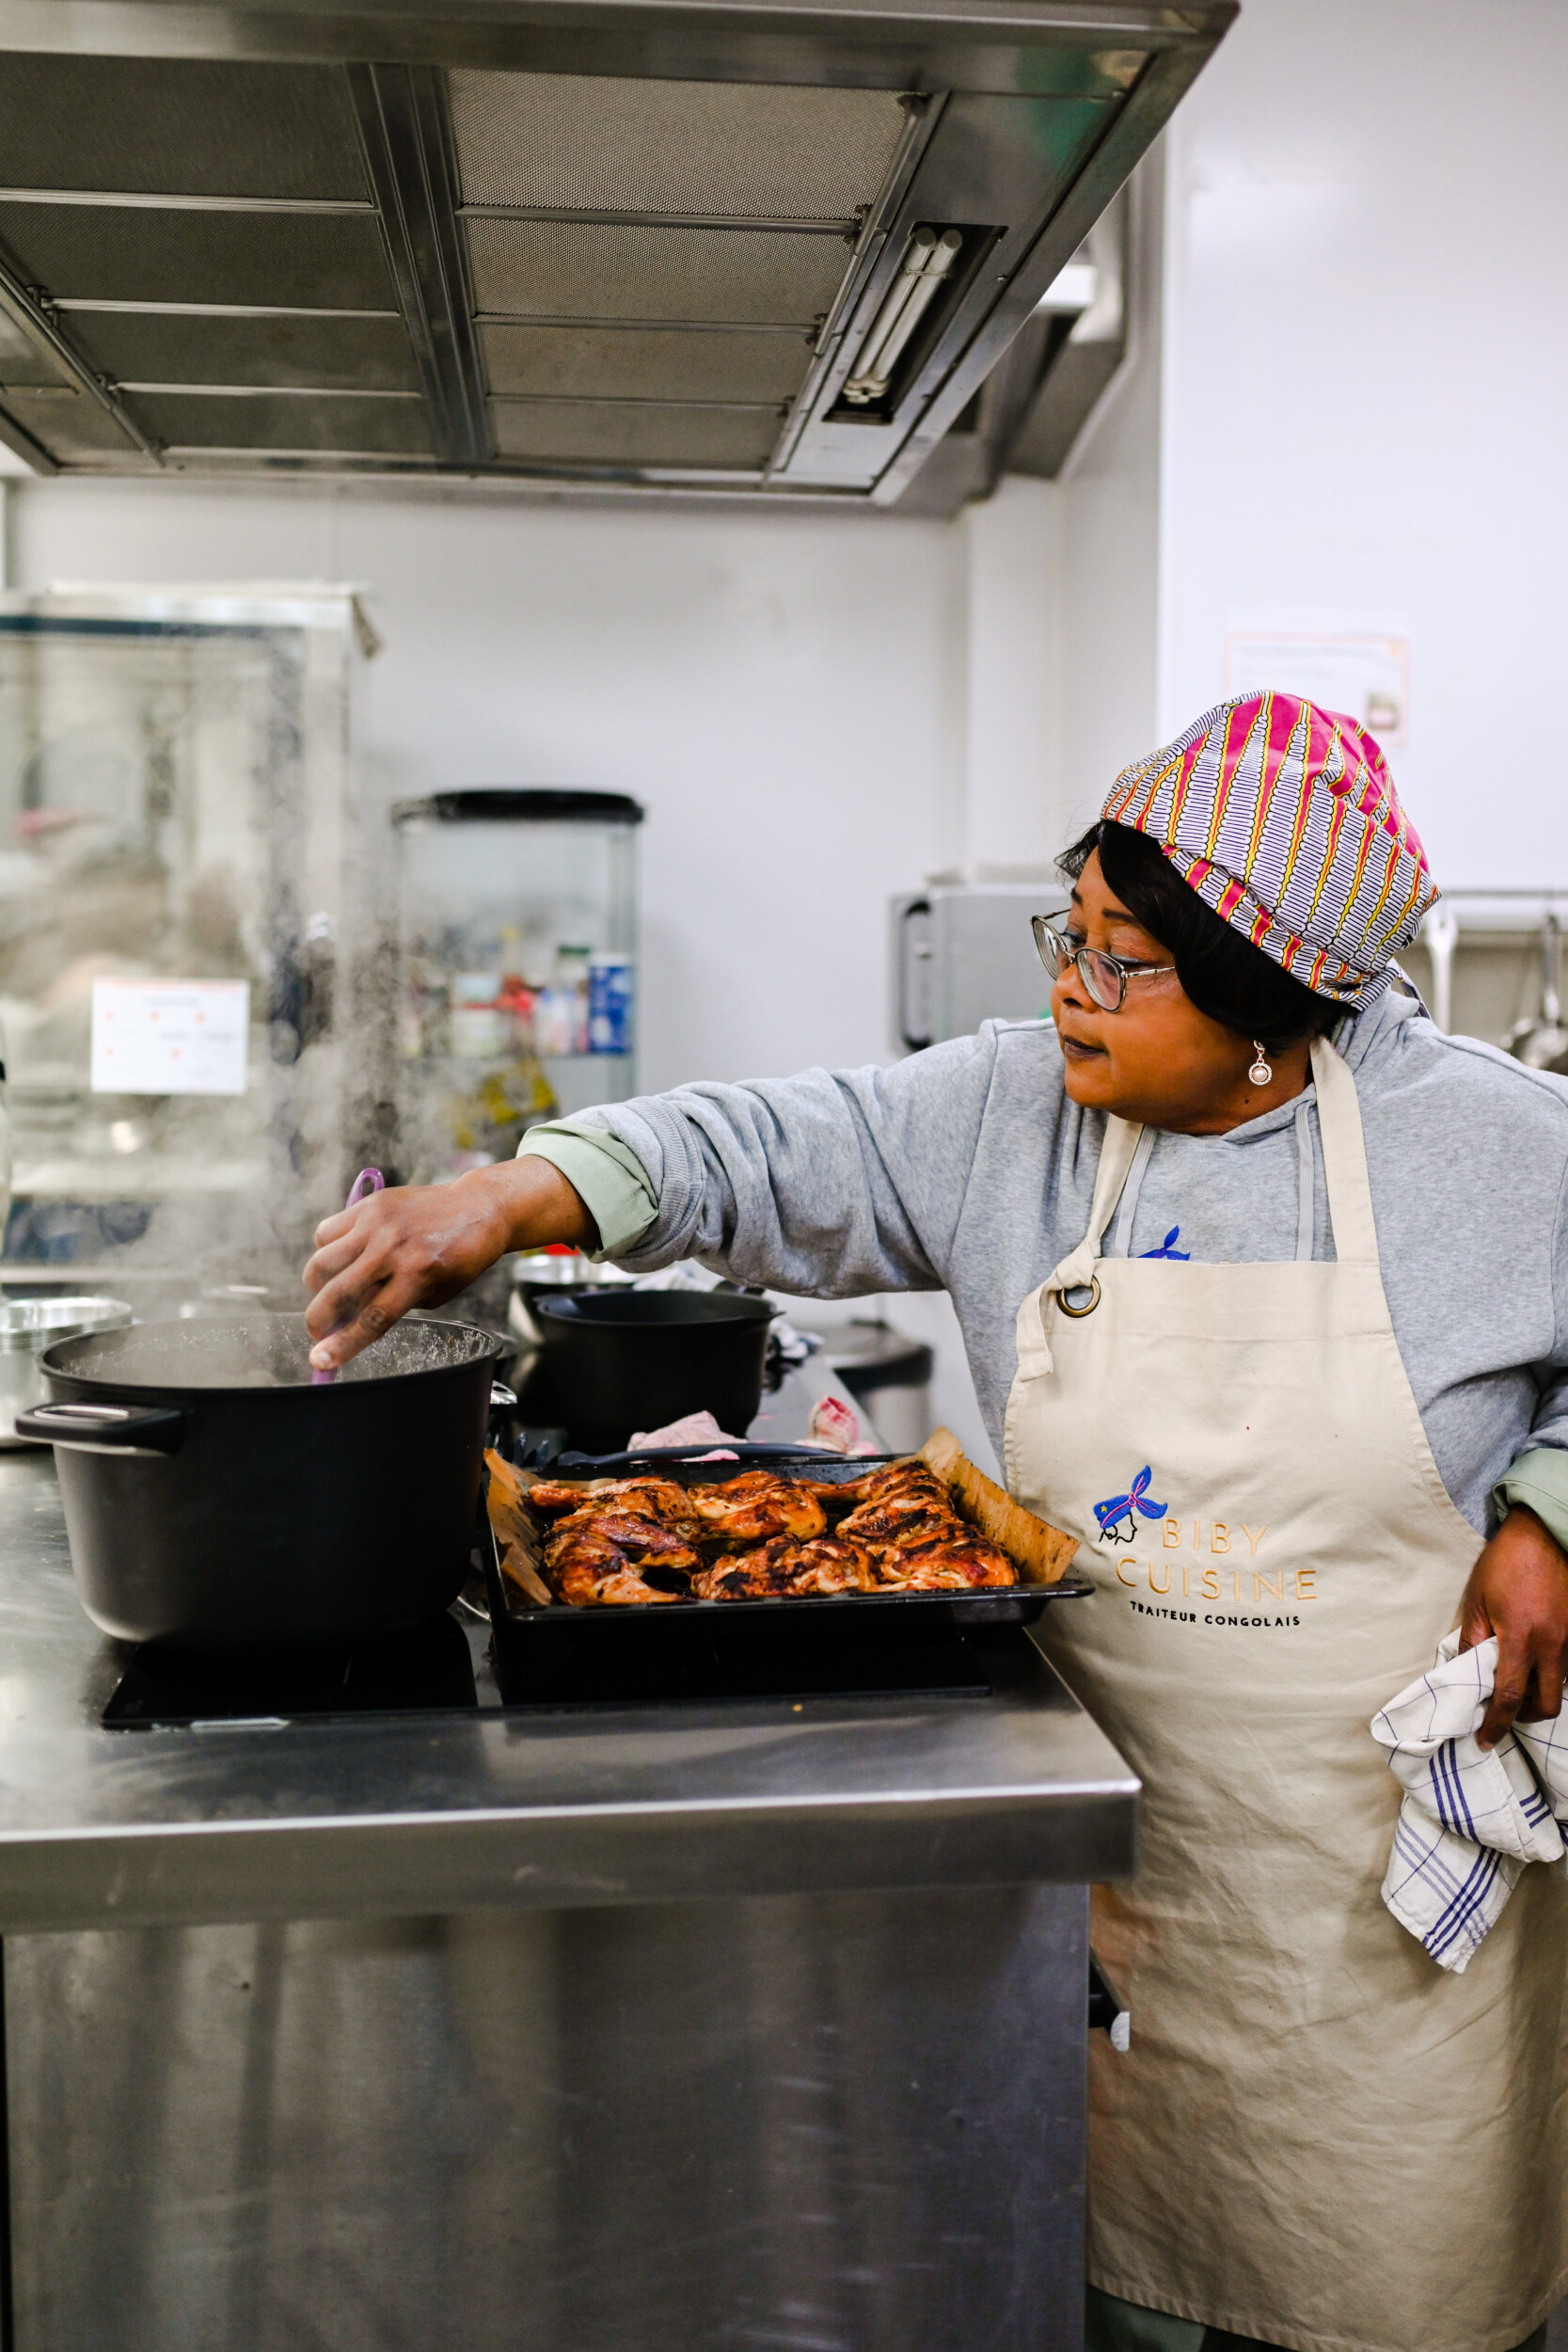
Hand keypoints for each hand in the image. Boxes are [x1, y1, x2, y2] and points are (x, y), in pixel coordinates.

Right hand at [303, 1156, 595, 1371]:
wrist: (478, 1208)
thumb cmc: (459, 1259)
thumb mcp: (436, 1293)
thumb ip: (393, 1305)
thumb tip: (348, 1322)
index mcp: (417, 1276)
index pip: (371, 1319)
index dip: (342, 1345)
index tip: (320, 1361)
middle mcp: (393, 1249)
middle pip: (338, 1294)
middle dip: (318, 1322)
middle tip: (318, 1331)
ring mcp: (377, 1224)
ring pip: (321, 1263)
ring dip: (318, 1286)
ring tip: (331, 1290)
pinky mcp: (369, 1205)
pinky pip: (326, 1233)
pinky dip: (327, 1250)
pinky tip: (343, 1257)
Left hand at [1458, 1505, 1567, 1747]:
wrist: (1545, 1534)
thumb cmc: (1505, 1563)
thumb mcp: (1477, 1600)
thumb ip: (1473, 1639)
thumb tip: (1465, 1672)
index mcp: (1521, 1639)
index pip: (1509, 1697)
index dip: (1496, 1725)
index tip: (1485, 1740)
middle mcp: (1553, 1646)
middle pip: (1546, 1705)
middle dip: (1525, 1717)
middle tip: (1505, 1712)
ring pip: (1561, 1687)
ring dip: (1540, 1694)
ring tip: (1518, 1684)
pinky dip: (1552, 1673)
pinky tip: (1536, 1662)